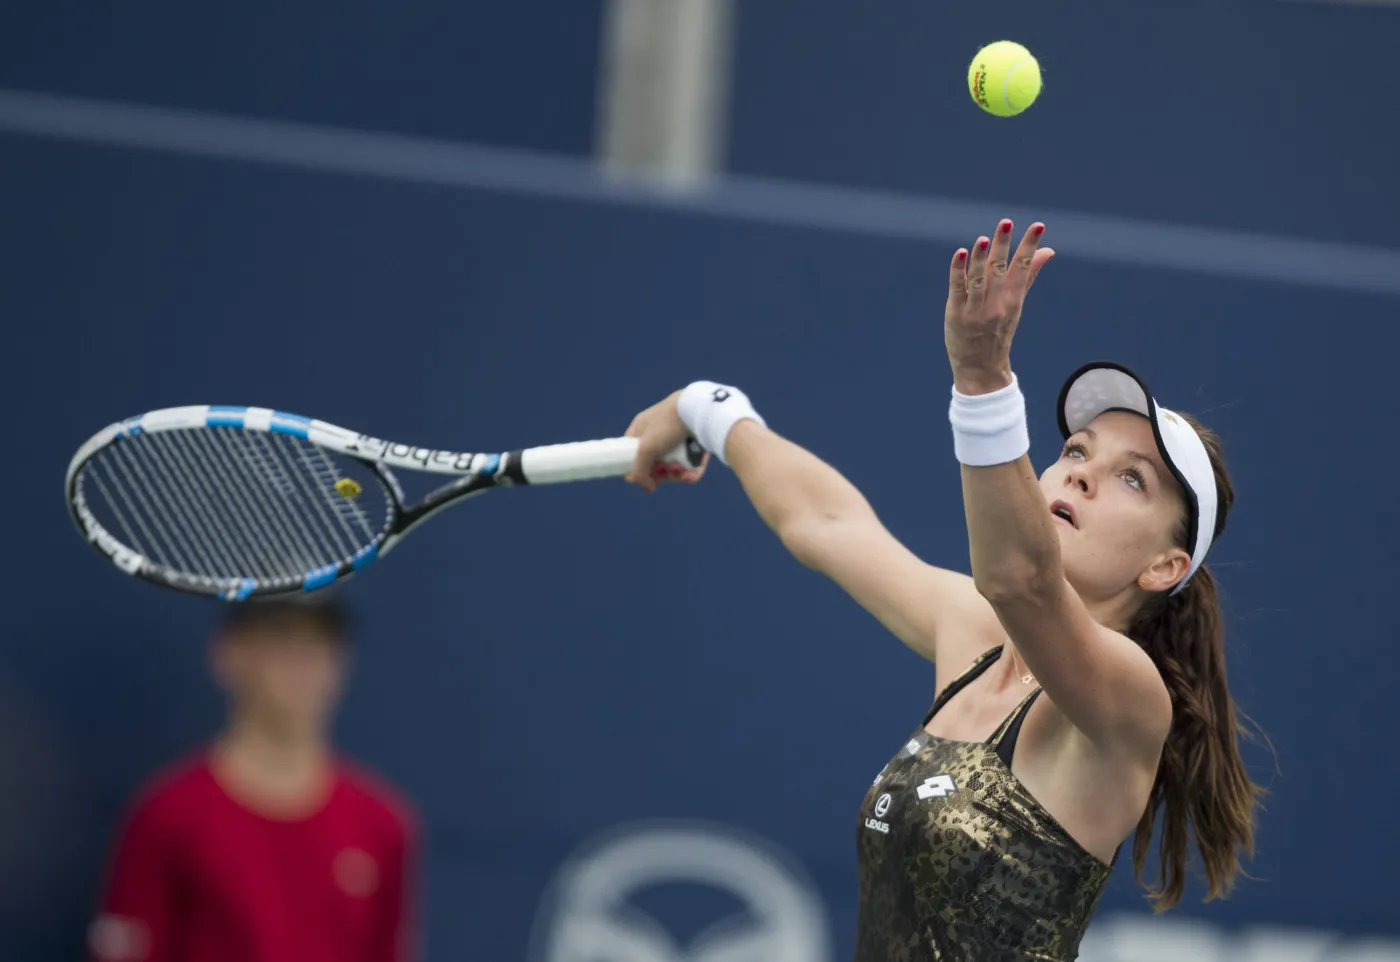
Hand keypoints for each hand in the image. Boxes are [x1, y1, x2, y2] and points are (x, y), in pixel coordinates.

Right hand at [622, 391, 710, 493]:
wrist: (697, 410)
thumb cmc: (667, 424)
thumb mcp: (646, 449)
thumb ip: (639, 471)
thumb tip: (647, 487)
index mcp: (641, 428)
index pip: (631, 452)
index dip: (635, 467)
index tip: (642, 478)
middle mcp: (657, 433)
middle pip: (654, 463)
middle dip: (661, 474)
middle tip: (666, 476)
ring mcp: (676, 438)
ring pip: (673, 465)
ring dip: (677, 474)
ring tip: (683, 474)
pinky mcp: (694, 442)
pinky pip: (690, 462)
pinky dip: (691, 470)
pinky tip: (693, 474)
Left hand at [945, 219, 1054, 393]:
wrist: (980, 366)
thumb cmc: (999, 330)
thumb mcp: (1016, 303)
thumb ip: (1029, 274)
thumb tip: (1048, 250)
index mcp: (1013, 298)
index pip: (1023, 267)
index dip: (1030, 245)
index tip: (1038, 225)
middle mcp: (996, 303)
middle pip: (999, 269)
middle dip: (1003, 245)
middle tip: (1006, 223)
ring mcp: (975, 309)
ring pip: (978, 279)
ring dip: (981, 259)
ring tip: (984, 239)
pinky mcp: (955, 313)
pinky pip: (957, 288)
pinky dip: (958, 271)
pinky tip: (960, 254)